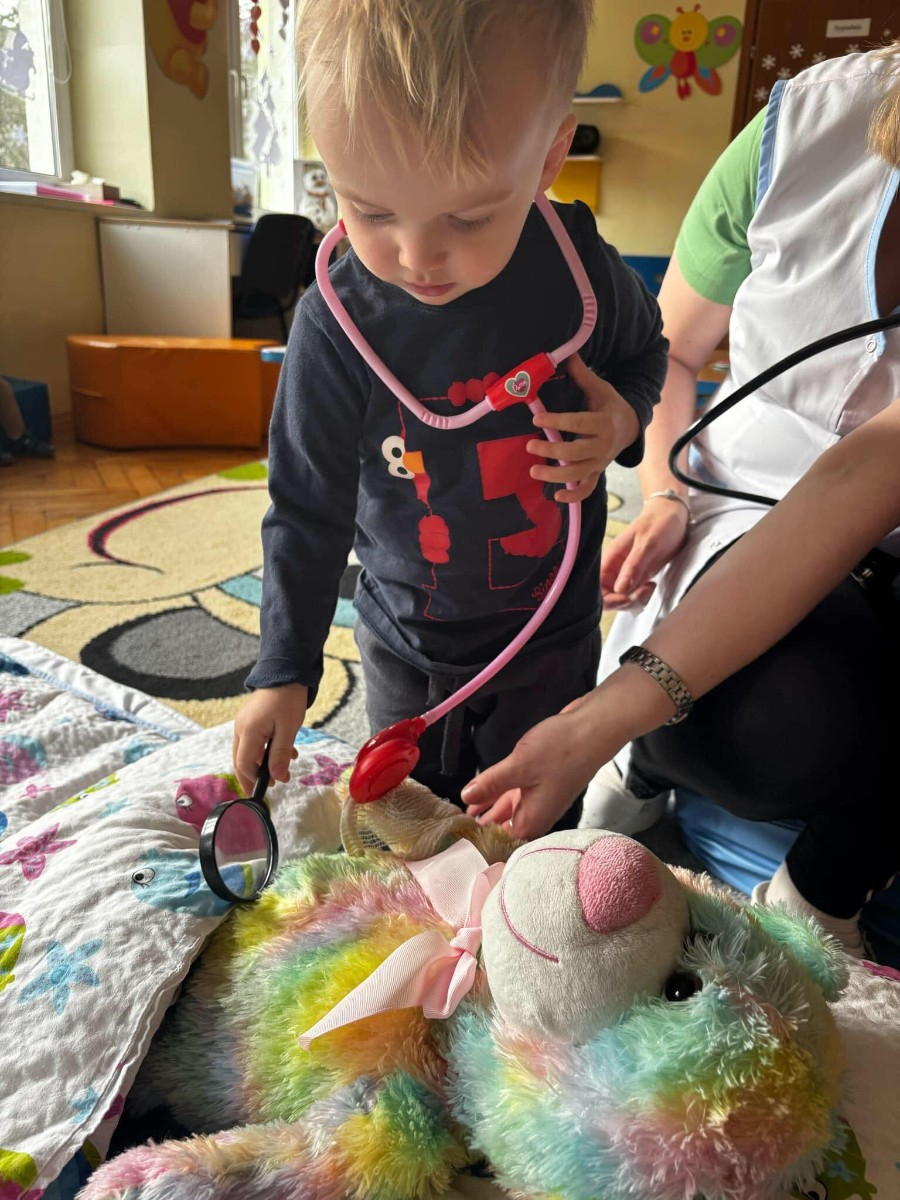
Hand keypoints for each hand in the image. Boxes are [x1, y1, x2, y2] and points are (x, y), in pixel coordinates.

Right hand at [232, 683, 307, 795]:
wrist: (285, 673)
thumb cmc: (288, 700)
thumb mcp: (288, 729)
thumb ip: (280, 754)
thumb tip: (278, 777)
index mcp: (248, 732)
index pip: (244, 764)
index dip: (253, 779)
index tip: (268, 789)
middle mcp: (241, 729)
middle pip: (241, 760)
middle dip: (254, 776)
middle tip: (270, 788)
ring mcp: (244, 724)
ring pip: (249, 752)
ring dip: (264, 764)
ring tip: (284, 773)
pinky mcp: (251, 721)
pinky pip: (255, 742)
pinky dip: (267, 751)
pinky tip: (287, 753)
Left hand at [461, 700, 605, 839]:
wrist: (594, 728)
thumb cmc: (562, 750)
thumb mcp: (519, 766)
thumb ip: (491, 783)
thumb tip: (466, 796)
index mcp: (533, 819)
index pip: (501, 842)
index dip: (481, 843)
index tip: (458, 841)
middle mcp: (537, 813)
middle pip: (504, 827)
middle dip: (482, 827)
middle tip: (455, 828)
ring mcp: (540, 796)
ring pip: (508, 809)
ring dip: (487, 809)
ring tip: (462, 813)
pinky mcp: (541, 780)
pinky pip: (514, 793)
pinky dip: (497, 794)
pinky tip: (480, 793)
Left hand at [527, 354, 639, 503]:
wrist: (631, 427)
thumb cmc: (610, 405)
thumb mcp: (600, 388)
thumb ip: (582, 375)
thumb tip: (567, 353)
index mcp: (604, 423)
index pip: (579, 423)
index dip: (558, 422)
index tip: (537, 420)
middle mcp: (603, 446)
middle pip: (577, 452)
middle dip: (552, 451)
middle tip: (530, 446)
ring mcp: (600, 462)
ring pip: (579, 474)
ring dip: (556, 475)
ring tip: (534, 471)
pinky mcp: (597, 473)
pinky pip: (587, 489)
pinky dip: (574, 496)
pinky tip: (556, 496)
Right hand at [600, 498, 690, 608]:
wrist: (673, 516)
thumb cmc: (659, 524)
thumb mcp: (647, 544)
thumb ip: (633, 567)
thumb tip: (619, 589)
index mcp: (610, 559)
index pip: (597, 587)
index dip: (608, 598)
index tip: (626, 598)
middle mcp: (615, 570)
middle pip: (608, 597)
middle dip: (624, 602)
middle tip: (642, 592)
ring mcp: (626, 575)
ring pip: (622, 600)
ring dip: (635, 600)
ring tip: (650, 587)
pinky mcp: (638, 578)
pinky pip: (633, 596)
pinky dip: (642, 597)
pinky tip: (651, 586)